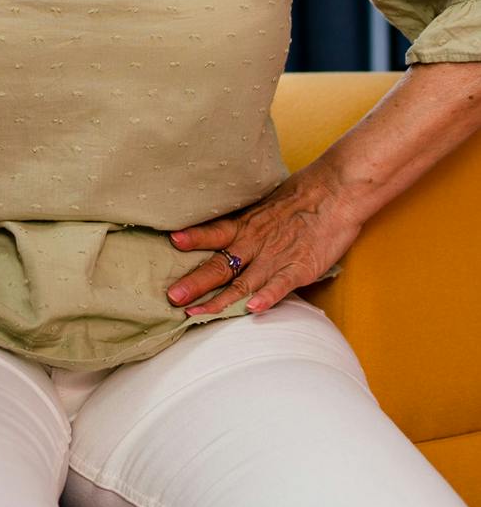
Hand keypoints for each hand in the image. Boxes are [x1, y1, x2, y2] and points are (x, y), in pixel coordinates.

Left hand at [165, 166, 362, 315]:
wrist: (335, 193)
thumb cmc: (299, 197)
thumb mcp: (262, 205)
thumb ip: (244, 222)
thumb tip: (221, 230)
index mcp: (245, 225)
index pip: (213, 233)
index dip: (193, 238)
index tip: (171, 241)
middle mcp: (254, 243)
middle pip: (220, 265)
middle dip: (194, 282)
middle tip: (171, 296)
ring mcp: (276, 257)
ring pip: (242, 284)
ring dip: (219, 301)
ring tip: (196, 313)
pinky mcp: (300, 268)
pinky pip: (280, 285)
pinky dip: (266, 298)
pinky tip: (252, 310)